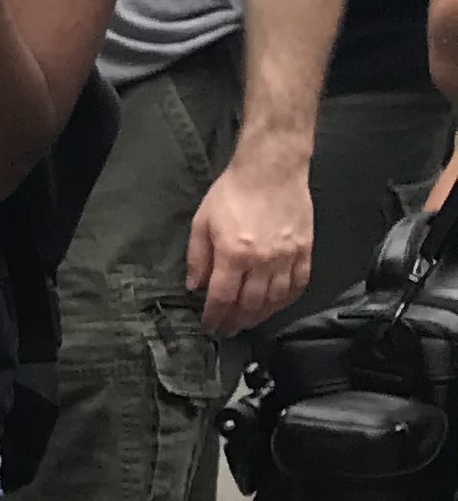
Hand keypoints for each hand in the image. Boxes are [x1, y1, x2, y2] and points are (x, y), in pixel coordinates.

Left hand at [187, 155, 313, 333]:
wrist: (271, 170)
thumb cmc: (233, 193)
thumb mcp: (202, 223)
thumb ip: (197, 258)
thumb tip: (195, 285)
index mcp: (234, 254)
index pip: (222, 298)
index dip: (214, 317)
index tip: (209, 327)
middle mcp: (263, 261)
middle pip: (250, 305)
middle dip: (236, 322)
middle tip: (227, 330)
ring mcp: (288, 257)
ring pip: (276, 300)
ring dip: (261, 316)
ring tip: (248, 322)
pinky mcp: (305, 251)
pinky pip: (299, 285)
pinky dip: (287, 300)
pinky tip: (277, 306)